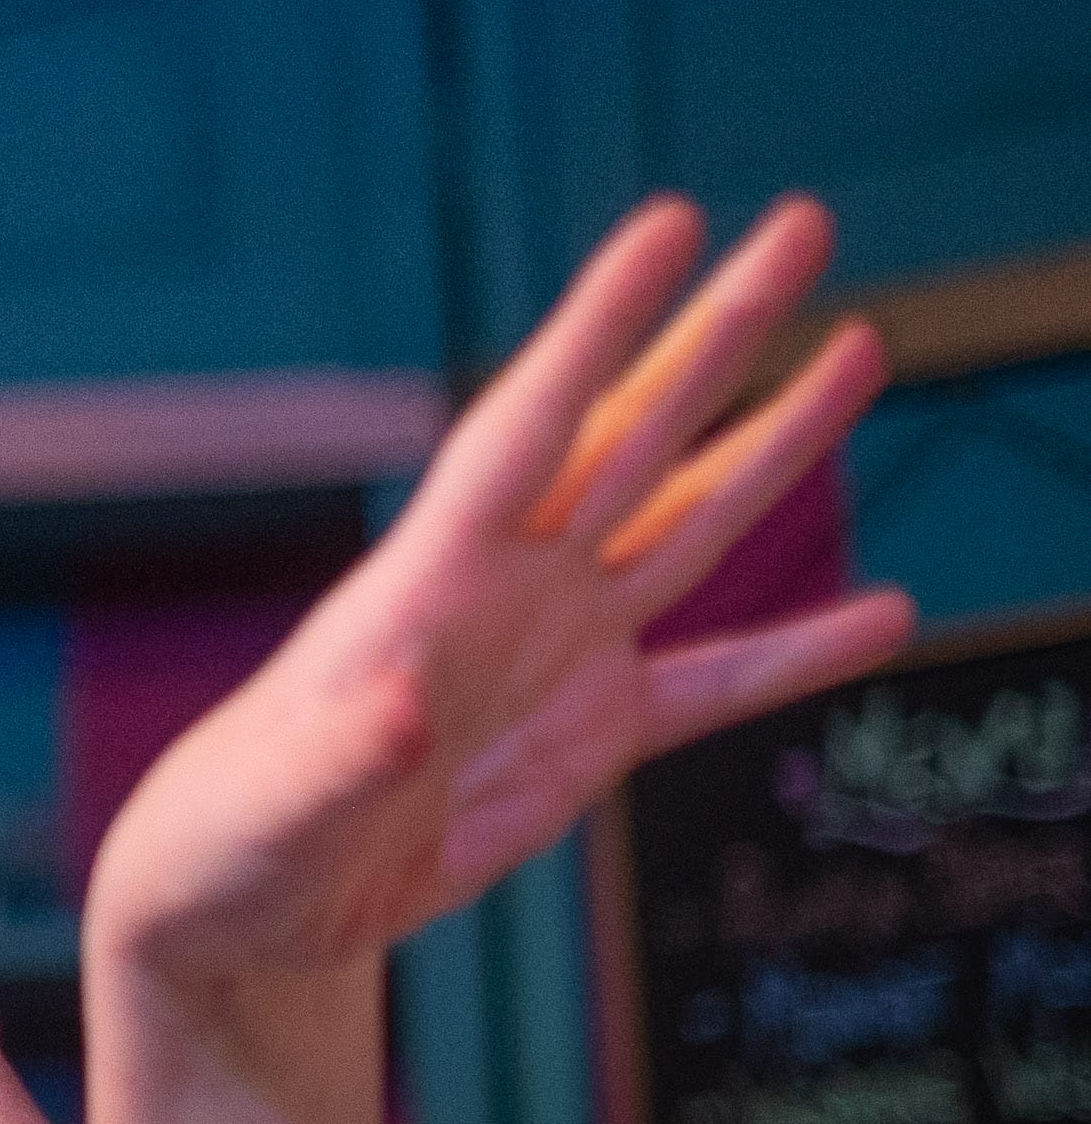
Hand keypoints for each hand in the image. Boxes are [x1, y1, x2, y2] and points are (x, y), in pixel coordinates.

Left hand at [92, 195, 916, 992]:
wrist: (246, 901)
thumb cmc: (234, 833)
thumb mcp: (279, 798)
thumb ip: (343, 752)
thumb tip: (400, 706)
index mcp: (428, 579)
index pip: (532, 422)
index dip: (601, 324)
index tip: (672, 223)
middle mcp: (506, 588)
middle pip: (636, 432)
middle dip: (719, 331)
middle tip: (803, 222)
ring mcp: (559, 651)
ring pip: (689, 521)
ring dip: (776, 441)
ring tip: (859, 347)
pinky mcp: (594, 735)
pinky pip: (719, 681)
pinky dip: (802, 653)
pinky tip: (888, 612)